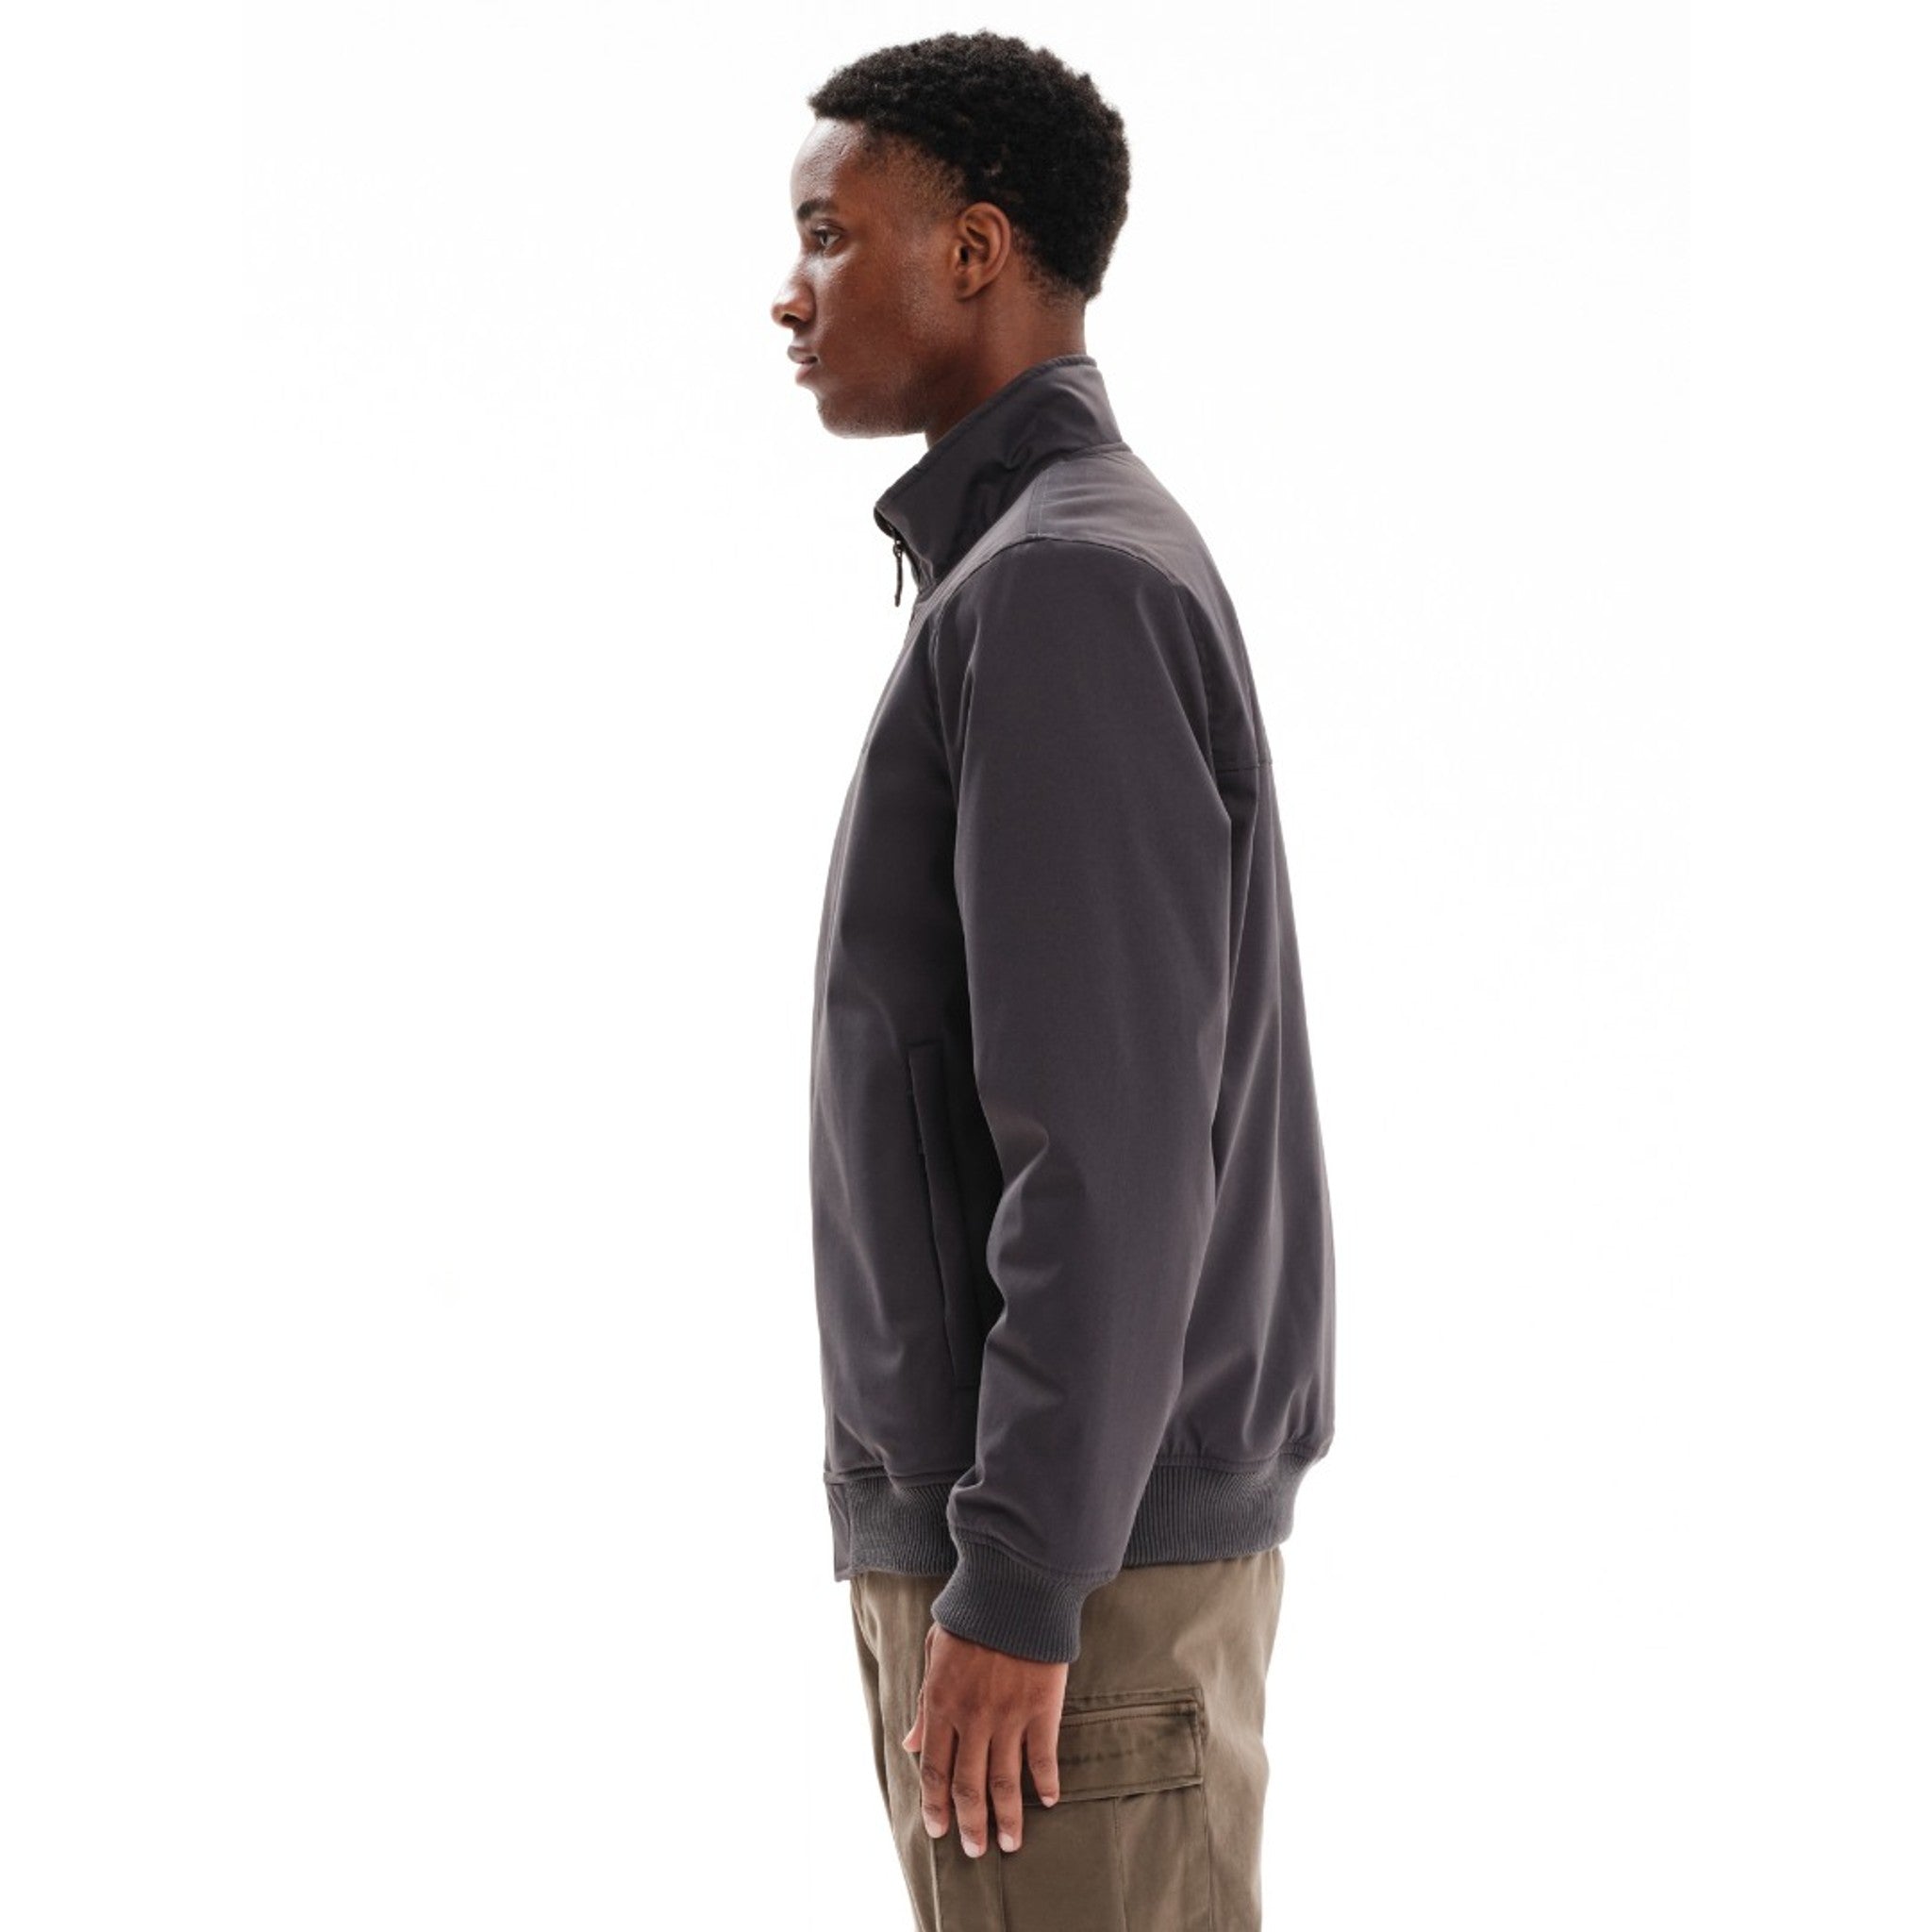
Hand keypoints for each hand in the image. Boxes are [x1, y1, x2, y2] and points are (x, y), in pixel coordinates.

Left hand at [902, 1617, 1067, 1856]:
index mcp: (941, 1703)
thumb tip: (910, 1743)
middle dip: (971, 1823)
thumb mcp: (933, 1654)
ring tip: (1011, 1843)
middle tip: (976, 1850)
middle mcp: (972, 1717)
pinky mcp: (1042, 1708)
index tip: (939, 1831)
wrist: (1015, 1589)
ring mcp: (1008, 1716)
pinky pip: (1043, 1756)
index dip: (936, 1804)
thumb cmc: (971, 1617)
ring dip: (1008, 1817)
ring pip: (1004, 1781)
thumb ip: (924, 1704)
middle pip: (968, 1785)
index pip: (935, 1769)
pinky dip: (1045, 1782)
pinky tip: (1049, 1801)